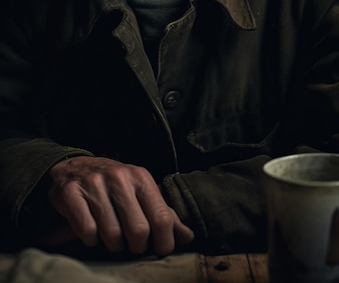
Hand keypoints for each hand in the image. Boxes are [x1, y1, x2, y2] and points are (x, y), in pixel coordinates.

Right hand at [44, 156, 193, 254]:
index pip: (162, 218)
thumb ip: (164, 214)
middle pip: (138, 231)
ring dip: (112, 245)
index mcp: (140, 176)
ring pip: (112, 235)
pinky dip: (90, 239)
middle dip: (136, 246)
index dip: (164, 242)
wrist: (74, 167)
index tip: (158, 249)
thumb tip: (189, 237)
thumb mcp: (141, 192)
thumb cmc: (114, 186)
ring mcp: (94, 184)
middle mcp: (119, 177)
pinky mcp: (71, 193)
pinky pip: (87, 231)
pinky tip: (91, 232)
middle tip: (131, 244)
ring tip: (111, 238)